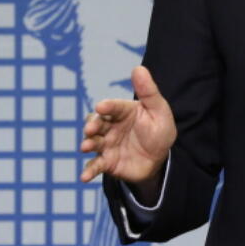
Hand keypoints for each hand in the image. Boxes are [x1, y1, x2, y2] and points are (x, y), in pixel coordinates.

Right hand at [80, 66, 176, 190]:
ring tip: (85, 147)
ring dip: (87, 144)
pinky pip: (95, 166)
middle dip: (92, 125)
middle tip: (91, 129)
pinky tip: (84, 177)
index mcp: (123, 111)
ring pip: (93, 142)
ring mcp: (107, 144)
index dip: (107, 107)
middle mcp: (111, 126)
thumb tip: (138, 68)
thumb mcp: (159, 111)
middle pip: (98, 123)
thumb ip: (148, 91)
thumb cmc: (159, 131)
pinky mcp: (107, 162)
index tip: (101, 107)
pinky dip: (88, 171)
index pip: (113, 107)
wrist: (160, 159)